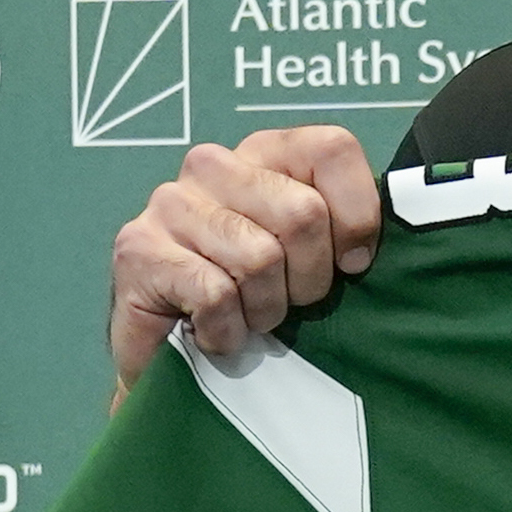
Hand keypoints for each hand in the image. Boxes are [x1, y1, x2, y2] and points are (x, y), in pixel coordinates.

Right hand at [108, 126, 382, 396]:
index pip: (332, 148)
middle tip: (288, 304)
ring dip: (265, 310)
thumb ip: (346, 231)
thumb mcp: (313, 259)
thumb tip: (372, 249)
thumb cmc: (254, 305)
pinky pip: (216, 294)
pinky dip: (227, 331)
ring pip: (259, 258)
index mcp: (264, 152)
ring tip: (248, 318)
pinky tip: (215, 333)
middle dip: (310, 280)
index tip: (350, 265)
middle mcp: (214, 165)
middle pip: (302, 212)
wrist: (174, 363)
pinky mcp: (139, 249)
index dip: (356, 218)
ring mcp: (171, 203)